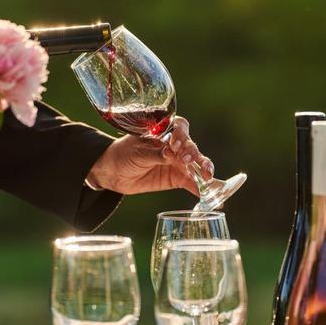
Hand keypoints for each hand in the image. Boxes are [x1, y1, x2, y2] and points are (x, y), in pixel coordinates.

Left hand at [87, 117, 214, 196]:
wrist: (114, 172)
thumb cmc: (124, 154)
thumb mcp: (136, 152)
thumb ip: (154, 153)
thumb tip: (169, 153)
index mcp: (165, 131)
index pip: (180, 127)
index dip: (181, 135)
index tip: (175, 145)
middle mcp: (176, 145)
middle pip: (191, 146)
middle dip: (193, 154)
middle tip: (187, 161)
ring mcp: (178, 162)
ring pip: (196, 164)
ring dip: (204, 170)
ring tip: (207, 177)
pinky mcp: (177, 178)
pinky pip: (192, 183)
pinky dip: (202, 189)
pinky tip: (210, 197)